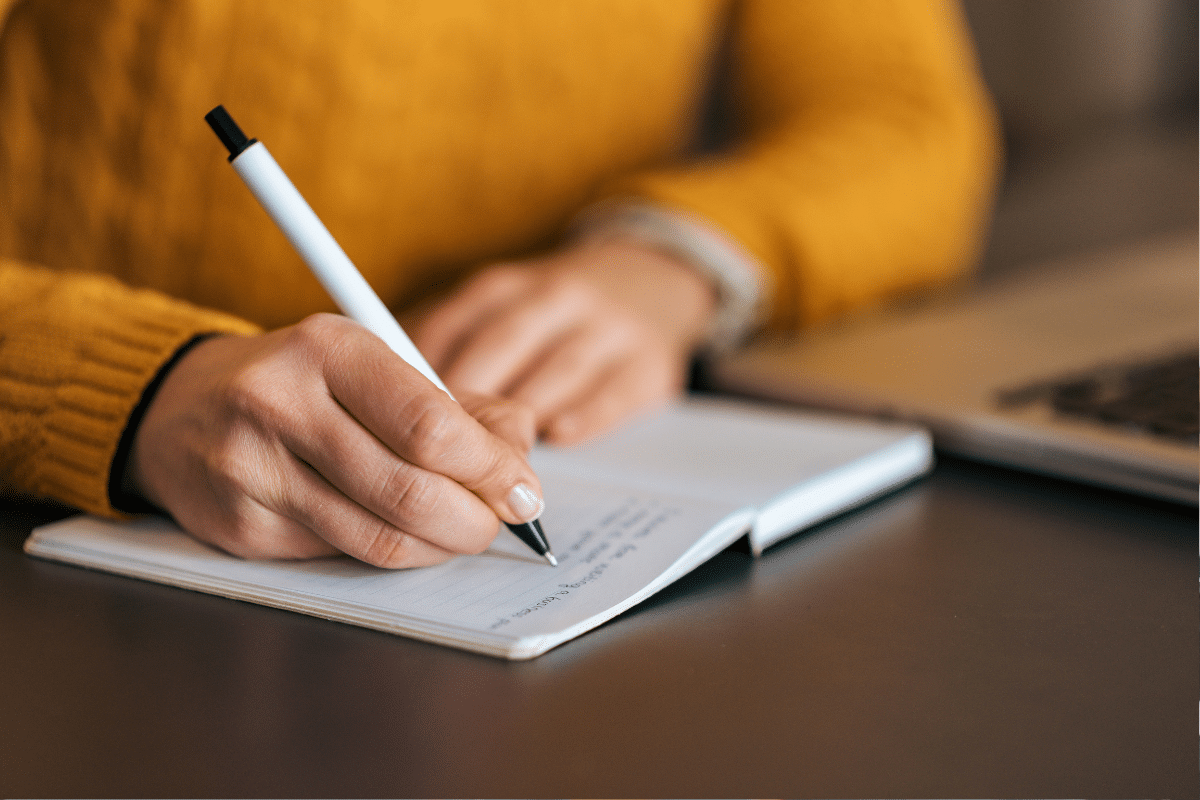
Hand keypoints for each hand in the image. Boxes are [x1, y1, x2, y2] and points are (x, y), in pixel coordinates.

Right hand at [124, 314, 543, 567]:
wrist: (180, 407)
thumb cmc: (303, 383)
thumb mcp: (377, 366)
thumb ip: (459, 405)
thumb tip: (520, 452)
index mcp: (329, 348)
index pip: (431, 425)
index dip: (491, 469)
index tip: (523, 489)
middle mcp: (281, 403)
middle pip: (410, 490)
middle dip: (475, 519)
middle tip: (499, 521)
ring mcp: (253, 469)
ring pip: (379, 537)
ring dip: (440, 546)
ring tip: (460, 531)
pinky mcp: (240, 526)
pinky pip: (342, 556)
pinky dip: (391, 552)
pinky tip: (402, 533)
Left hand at [407, 240, 716, 443]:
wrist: (650, 281)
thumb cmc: (550, 314)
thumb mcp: (497, 310)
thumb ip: (446, 344)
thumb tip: (379, 392)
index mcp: (505, 287)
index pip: (453, 326)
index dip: (421, 374)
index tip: (396, 417)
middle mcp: (556, 297)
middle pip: (501, 346)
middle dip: (467, 400)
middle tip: (438, 451)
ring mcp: (607, 328)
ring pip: (556, 369)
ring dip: (521, 416)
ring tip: (491, 461)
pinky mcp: (648, 363)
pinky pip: (613, 392)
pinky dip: (584, 415)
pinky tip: (559, 436)